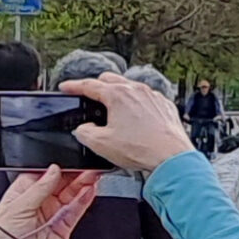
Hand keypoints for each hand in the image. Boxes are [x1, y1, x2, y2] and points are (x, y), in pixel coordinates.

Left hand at [0, 164, 99, 238]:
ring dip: (82, 184)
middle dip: (73, 174)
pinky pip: (76, 211)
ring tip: (93, 175)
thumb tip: (54, 170)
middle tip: (85, 166)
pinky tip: (90, 190)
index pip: (43, 174)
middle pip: (60, 183)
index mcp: (23, 193)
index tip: (67, 161)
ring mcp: (52, 214)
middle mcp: (39, 203)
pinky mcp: (63, 228)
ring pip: (71, 195)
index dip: (56, 168)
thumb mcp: (17, 207)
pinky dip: (85, 200)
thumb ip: (38, 188)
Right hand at [63, 74, 193, 174]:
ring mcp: (153, 97)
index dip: (74, 86)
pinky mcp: (165, 106)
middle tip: (89, 95)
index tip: (66, 87)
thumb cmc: (141, 149)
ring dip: (118, 94)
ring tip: (112, 108)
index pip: (89, 85)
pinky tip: (135, 117)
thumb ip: (84, 133)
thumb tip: (84, 129)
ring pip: (130, 87)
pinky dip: (136, 103)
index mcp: (118, 95)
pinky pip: (147, 98)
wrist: (171, 158)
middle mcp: (137, 90)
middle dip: (96, 85)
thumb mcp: (101, 144)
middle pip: (110, 80)